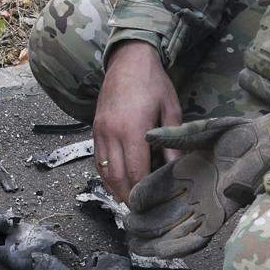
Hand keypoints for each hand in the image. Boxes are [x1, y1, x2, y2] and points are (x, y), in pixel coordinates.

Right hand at [93, 41, 181, 203]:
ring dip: (115, 188)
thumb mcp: (170, 108)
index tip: (150, 204)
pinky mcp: (95, 127)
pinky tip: (116, 182)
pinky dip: (105, 174)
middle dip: (127, 196)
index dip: (141, 191)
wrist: (128, 59)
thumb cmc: (154, 82)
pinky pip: (97, 158)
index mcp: (132, 129)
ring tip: (128, 201)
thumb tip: (174, 167)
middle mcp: (111, 132)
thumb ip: (170, 140)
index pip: (134, 171)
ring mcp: (100, 130)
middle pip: (116, 176)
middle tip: (139, 210)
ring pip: (103, 170)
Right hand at [124, 112, 269, 258]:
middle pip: (158, 215)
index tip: (132, 203)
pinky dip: (185, 244)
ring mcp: (204, 206)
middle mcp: (188, 192)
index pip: (151, 189)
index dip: (140, 198)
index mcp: (179, 172)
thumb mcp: (201, 131)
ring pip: (175, 230)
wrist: (265, 143)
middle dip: (142, 224)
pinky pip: (199, 236)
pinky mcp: (221, 215)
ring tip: (140, 247)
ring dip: (158, 240)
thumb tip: (148, 136)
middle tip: (131, 227)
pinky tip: (170, 249)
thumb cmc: (235, 132)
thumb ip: (176, 135)